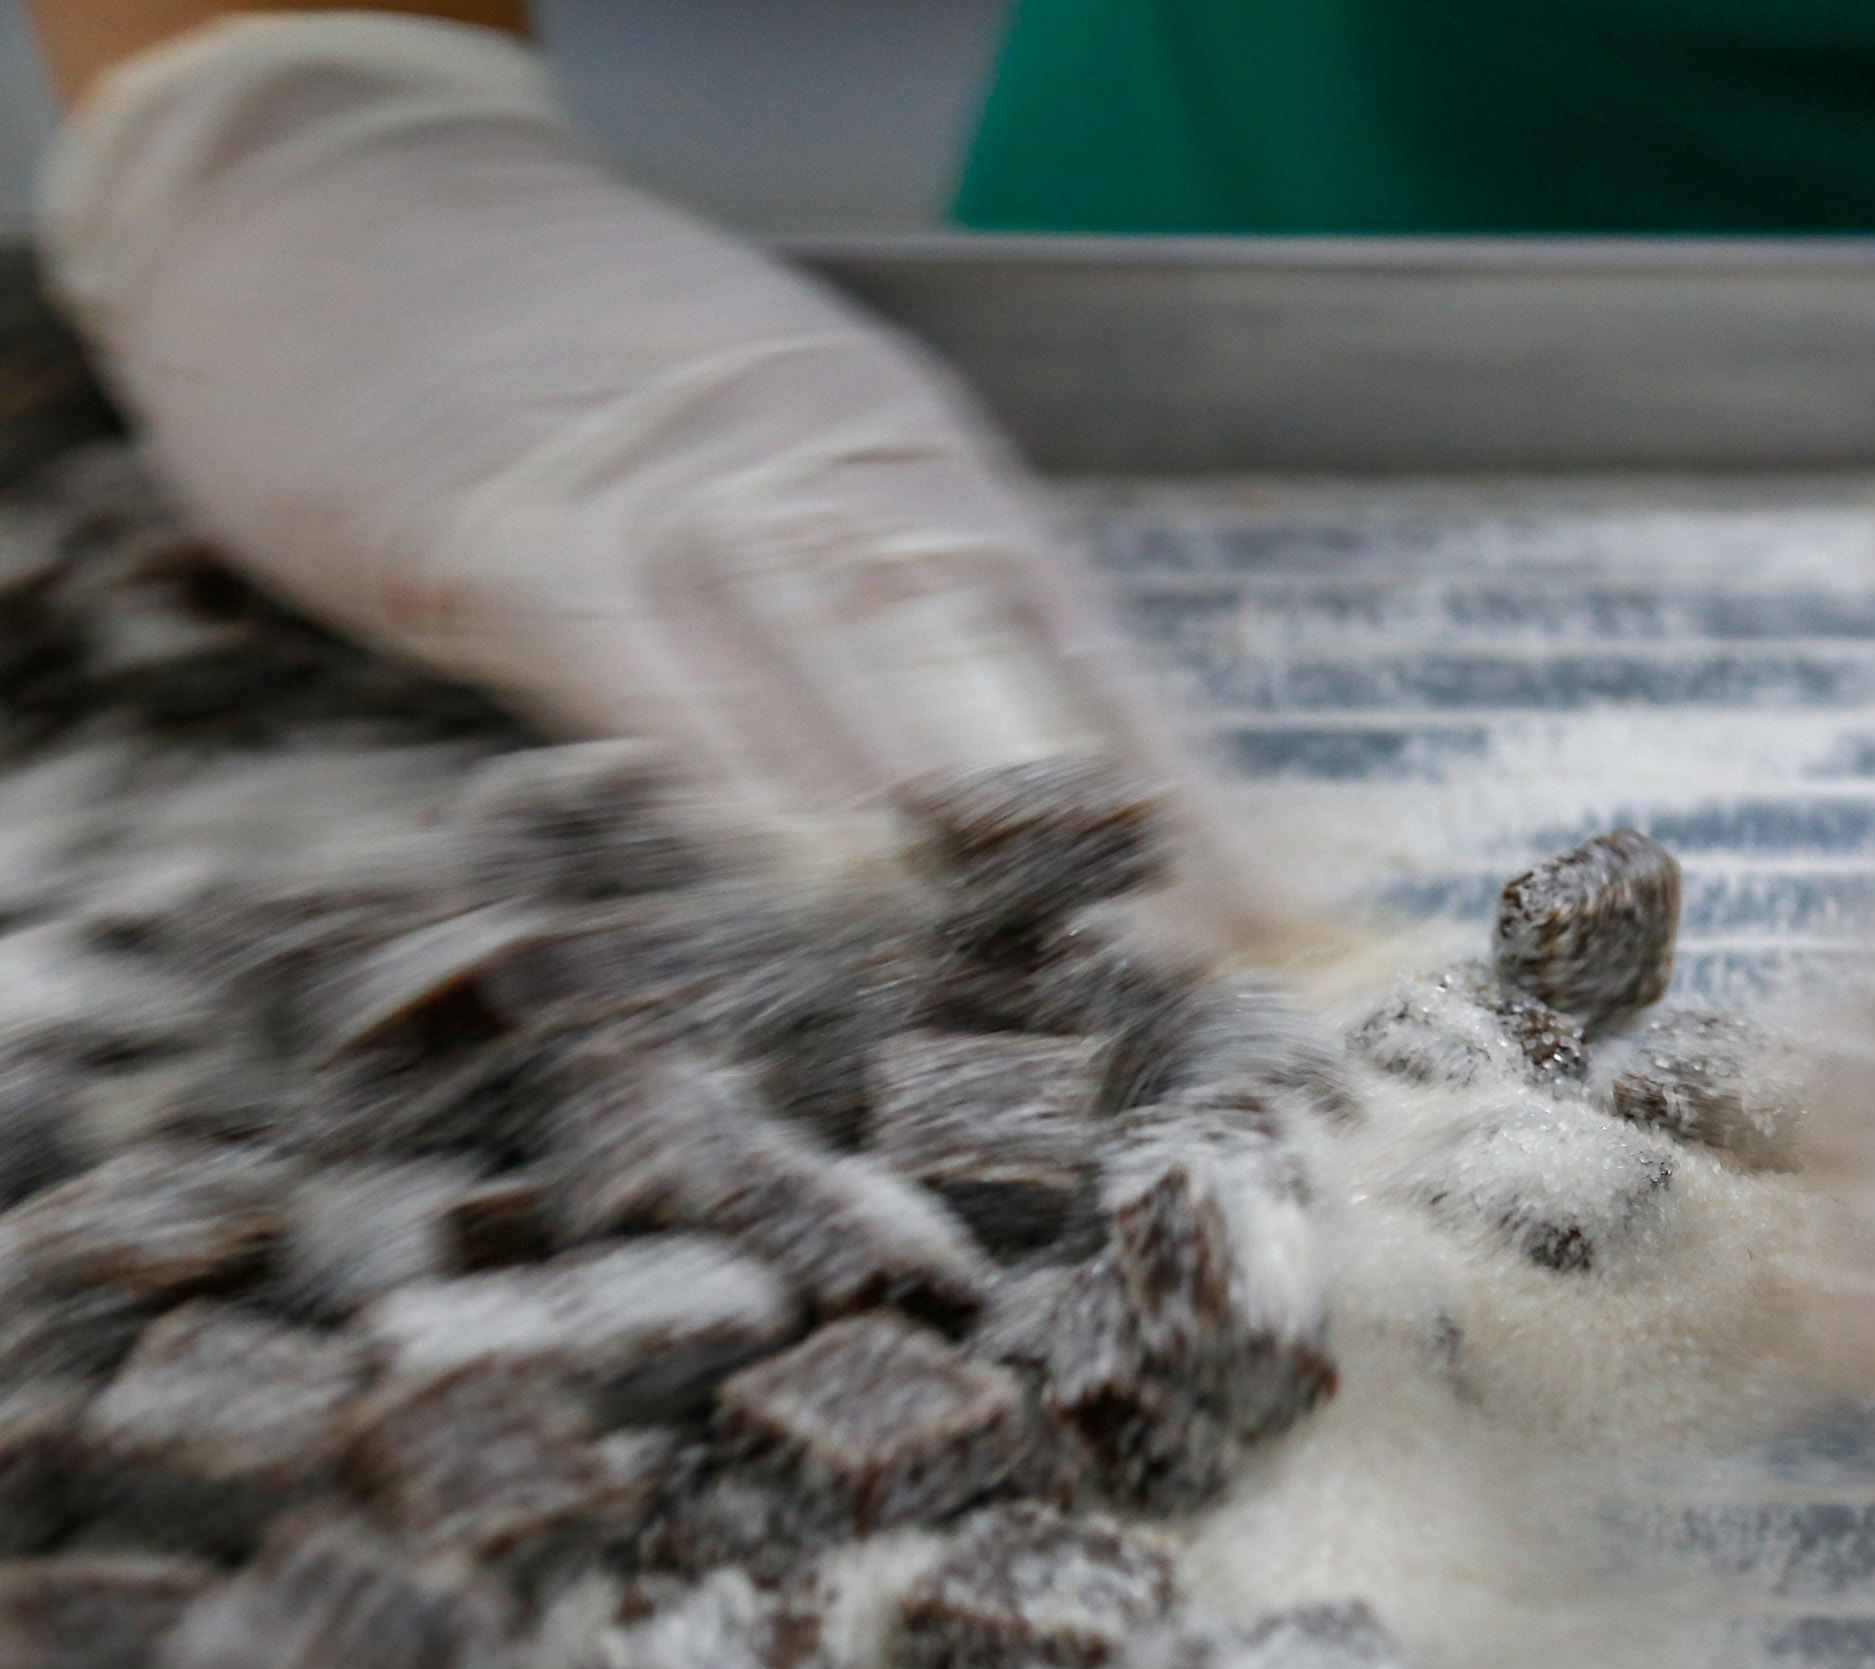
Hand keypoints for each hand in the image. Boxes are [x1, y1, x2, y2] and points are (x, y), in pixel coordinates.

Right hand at [40, 14, 1248, 911]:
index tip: (1284, 936)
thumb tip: (993, 804)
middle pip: (1001, 711)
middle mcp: (839, 480)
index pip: (1095, 669)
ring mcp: (682, 498)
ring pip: (842, 707)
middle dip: (1095, 884)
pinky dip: (728, 790)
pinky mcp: (516, 531)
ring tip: (1038, 1013)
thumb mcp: (782, 451)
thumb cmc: (583, 361)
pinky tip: (798, 890)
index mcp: (924, 470)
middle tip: (1180, 1015)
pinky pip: (645, 682)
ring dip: (944, 873)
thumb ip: (886, 616)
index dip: (1192, 814)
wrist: (341, 197)